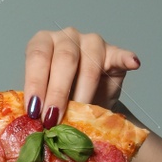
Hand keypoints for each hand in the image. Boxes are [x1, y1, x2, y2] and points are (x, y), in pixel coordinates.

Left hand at [22, 27, 139, 126]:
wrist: (84, 100)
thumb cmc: (57, 96)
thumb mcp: (42, 97)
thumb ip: (36, 103)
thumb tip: (28, 124)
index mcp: (42, 43)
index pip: (37, 58)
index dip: (35, 84)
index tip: (34, 110)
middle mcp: (66, 37)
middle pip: (64, 59)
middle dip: (57, 92)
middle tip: (53, 119)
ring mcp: (91, 42)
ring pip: (89, 64)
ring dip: (84, 92)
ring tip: (80, 113)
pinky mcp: (113, 52)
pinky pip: (120, 54)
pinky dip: (126, 58)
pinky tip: (133, 63)